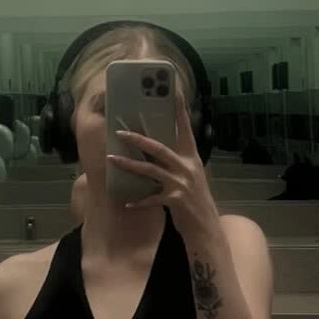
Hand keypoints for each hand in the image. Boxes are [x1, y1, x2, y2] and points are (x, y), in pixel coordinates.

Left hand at [107, 87, 219, 235]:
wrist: (206, 228)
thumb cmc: (196, 201)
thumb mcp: (192, 177)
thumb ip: (178, 163)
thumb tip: (157, 151)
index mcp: (191, 158)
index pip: (185, 129)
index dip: (179, 110)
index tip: (173, 91)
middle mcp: (187, 168)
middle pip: (159, 148)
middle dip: (138, 139)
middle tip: (120, 132)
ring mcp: (181, 184)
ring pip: (150, 170)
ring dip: (129, 165)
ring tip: (112, 159)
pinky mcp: (175, 201)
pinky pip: (152, 199)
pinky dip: (139, 201)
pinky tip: (127, 203)